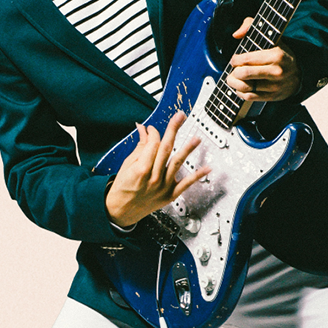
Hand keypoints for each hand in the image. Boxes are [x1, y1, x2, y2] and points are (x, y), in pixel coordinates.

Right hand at [105, 113, 209, 227]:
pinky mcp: (170, 195)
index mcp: (141, 169)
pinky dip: (197, 176)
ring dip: (188, 149)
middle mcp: (153, 178)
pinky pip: (186, 184)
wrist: (120, 211)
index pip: (152, 144)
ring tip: (196, 138)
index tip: (152, 129)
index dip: (153, 133)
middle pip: (166, 149)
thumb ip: (139, 147)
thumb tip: (143, 130)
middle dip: (173, 130)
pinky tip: (207, 168)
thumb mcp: (127, 165)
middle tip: (180, 116)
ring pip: (177, 163)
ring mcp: (163, 187)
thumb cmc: (122, 188)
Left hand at [225, 18, 301, 101]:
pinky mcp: (273, 96)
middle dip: (234, 72)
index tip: (235, 59)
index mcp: (276, 55)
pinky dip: (240, 93)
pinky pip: (250, 97)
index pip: (247, 59)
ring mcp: (275, 86)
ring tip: (232, 79)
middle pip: (244, 74)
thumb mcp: (270, 36)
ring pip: (246, 87)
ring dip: (234, 83)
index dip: (236, 59)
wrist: (297, 74)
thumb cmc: (279, 53)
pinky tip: (240, 87)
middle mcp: (277, 71)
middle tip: (233, 70)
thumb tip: (236, 34)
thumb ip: (251, 26)